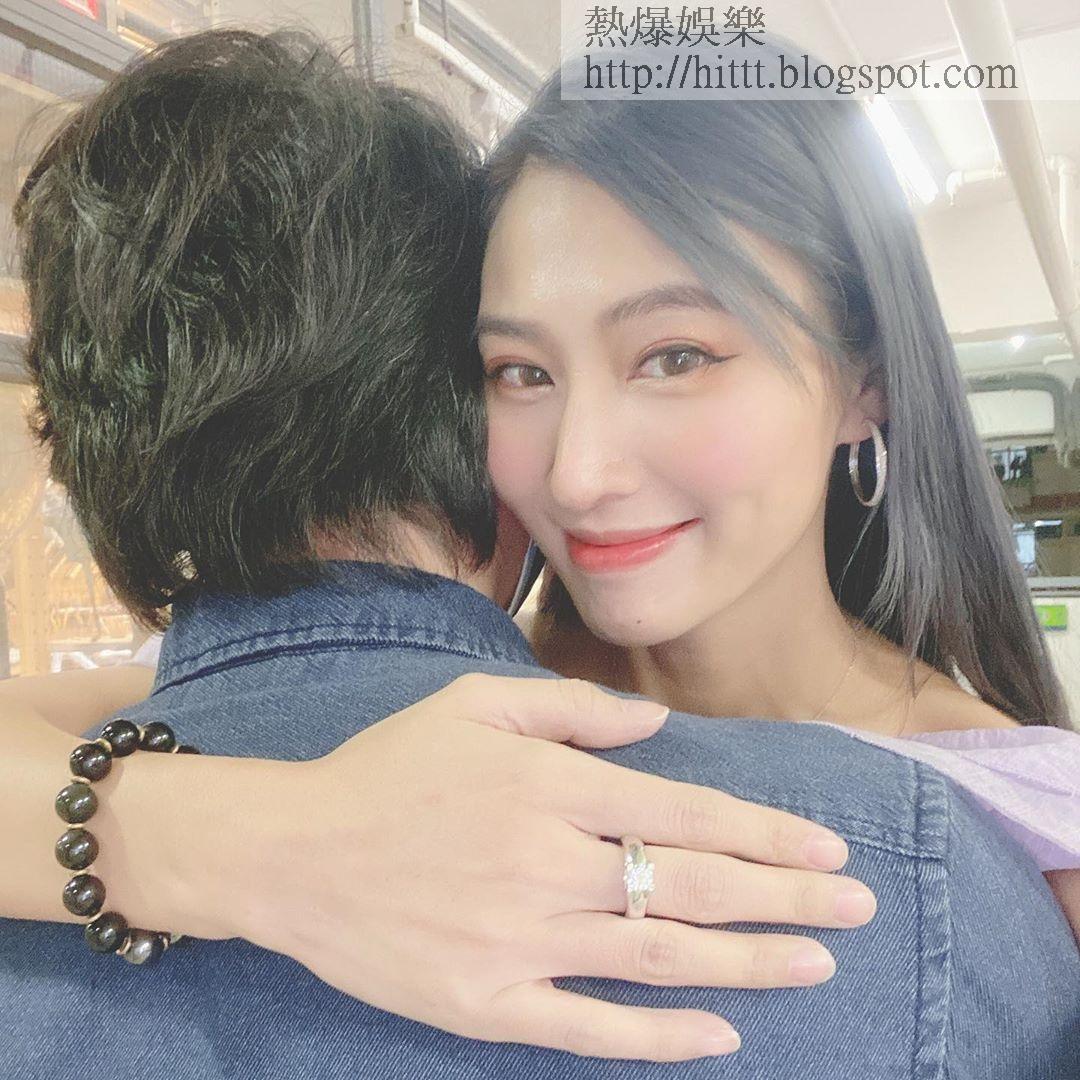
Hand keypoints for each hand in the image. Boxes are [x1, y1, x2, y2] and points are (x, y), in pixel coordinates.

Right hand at [230, 674, 874, 1061]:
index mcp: (548, 788)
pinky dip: (661, 1035)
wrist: (292, 852)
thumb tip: (659, 726)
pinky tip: (720, 1035)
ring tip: (816, 965)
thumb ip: (572, 709)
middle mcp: (548, 866)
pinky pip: (591, 1029)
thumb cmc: (386, 768)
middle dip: (785, 899)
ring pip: (659, 959)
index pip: (685, 814)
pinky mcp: (487, 1006)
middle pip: (691, 888)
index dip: (764, 834)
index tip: (827, 850)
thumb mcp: (472, 705)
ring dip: (748, 963)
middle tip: (856, 911)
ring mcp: (520, 943)